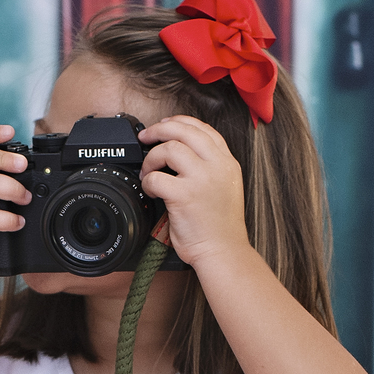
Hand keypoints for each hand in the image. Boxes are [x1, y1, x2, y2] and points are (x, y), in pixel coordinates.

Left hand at [138, 116, 249, 268]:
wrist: (223, 251)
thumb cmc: (219, 227)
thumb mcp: (224, 187)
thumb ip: (209, 167)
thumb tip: (178, 151)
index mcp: (227, 163)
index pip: (203, 129)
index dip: (180, 122)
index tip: (165, 125)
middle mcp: (217, 166)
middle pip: (184, 130)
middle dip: (159, 129)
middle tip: (145, 138)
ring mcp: (201, 179)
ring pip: (169, 148)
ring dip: (151, 158)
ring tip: (149, 172)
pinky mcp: (184, 195)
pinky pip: (156, 177)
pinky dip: (148, 182)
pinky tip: (153, 192)